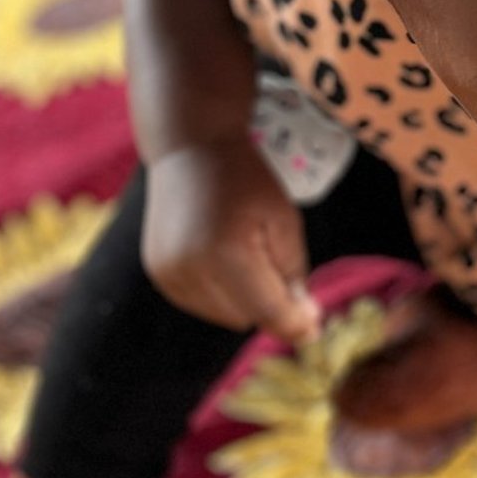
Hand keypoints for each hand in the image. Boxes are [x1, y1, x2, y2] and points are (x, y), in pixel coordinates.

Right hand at [141, 135, 321, 345]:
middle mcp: (191, 268)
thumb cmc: (246, 180)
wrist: (190, 149)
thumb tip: (303, 326)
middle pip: (248, 318)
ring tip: (246, 253)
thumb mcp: (285, 220)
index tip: (316, 328)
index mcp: (227, 252)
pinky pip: (204, 305)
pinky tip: (224, 257)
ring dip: (246, 300)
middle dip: (271, 303)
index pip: (269, 312)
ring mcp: (169, 273)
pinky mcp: (160, 273)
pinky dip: (222, 294)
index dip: (297, 324)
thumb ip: (294, 274)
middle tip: (279, 266)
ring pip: (226, 316)